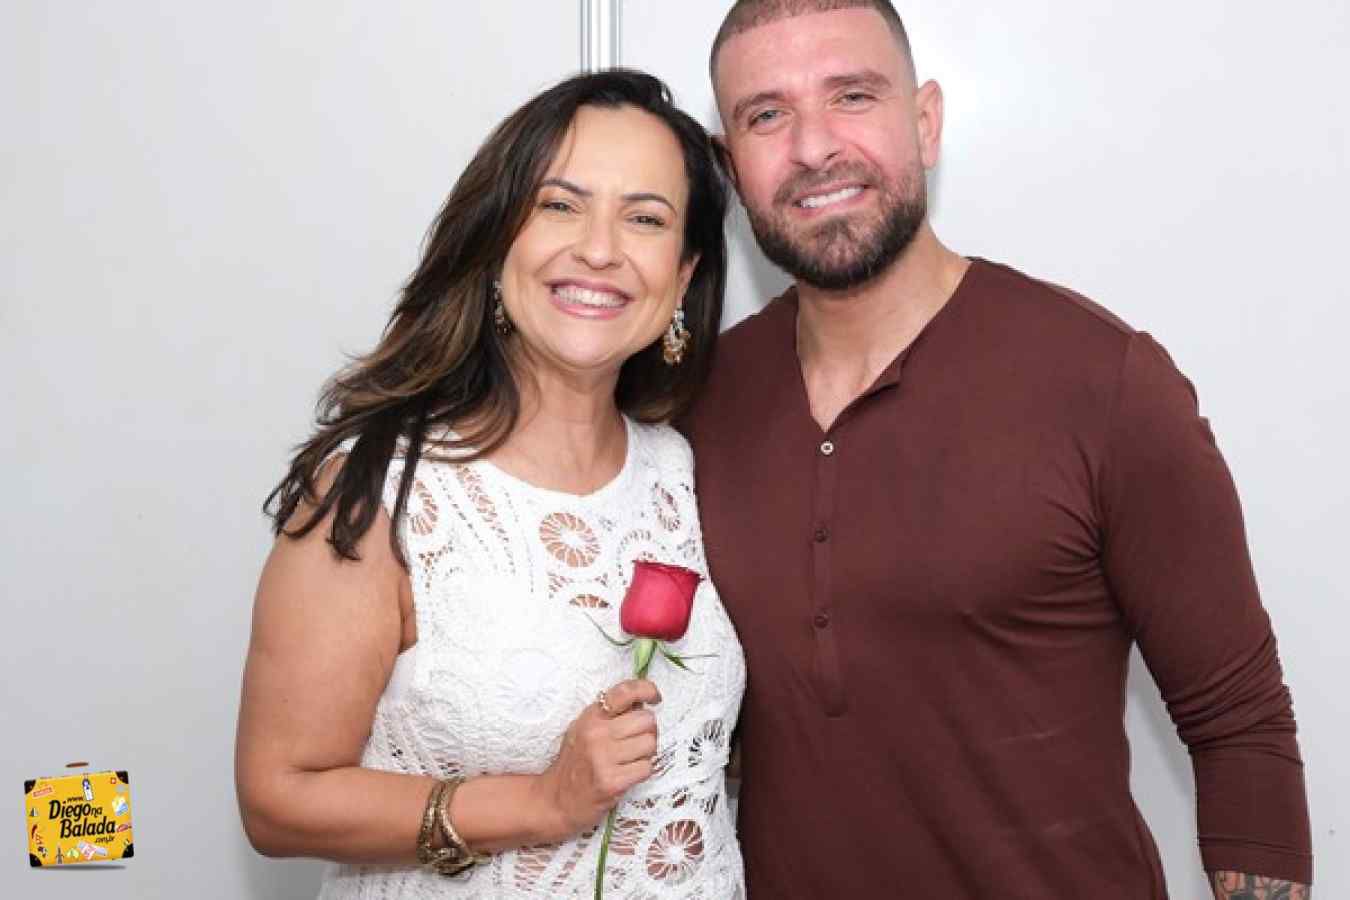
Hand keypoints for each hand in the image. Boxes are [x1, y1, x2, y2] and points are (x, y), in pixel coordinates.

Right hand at [532, 679, 660, 839]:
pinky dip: (641, 772)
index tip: (655, 698)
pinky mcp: (611, 782)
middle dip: (648, 731)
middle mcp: (596, 733)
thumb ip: (610, 715)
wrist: (556, 800)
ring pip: (650, 744)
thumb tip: (642, 703)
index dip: (646, 690)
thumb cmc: (575, 763)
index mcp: (590, 717)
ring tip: (630, 760)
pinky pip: (646, 768)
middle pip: (647, 720)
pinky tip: (627, 774)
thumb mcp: (585, 729)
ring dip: (646, 753)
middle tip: (636, 741)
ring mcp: (603, 758)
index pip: (624, 692)